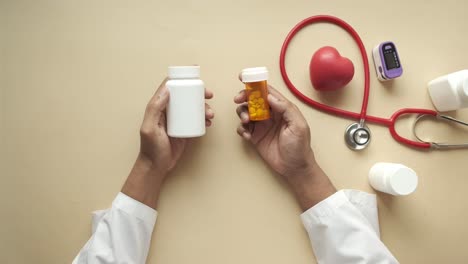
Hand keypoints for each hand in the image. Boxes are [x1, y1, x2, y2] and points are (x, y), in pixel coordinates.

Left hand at [122, 78, 213, 207]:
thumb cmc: (151, 149)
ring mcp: (177, 119)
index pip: (171, 87)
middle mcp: (168, 110)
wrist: (156, 167)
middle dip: (199, 92)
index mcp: (158, 107)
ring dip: (204, 106)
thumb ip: (155, 109)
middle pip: (185, 95)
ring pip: (193, 107)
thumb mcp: (150, 128)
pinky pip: (196, 119)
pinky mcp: (185, 128)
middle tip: (209, 95)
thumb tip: (167, 89)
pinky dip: (204, 118)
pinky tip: (209, 121)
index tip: (197, 78)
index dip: (184, 80)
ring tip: (210, 114)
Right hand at [234, 84, 334, 209]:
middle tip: (238, 100)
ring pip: (246, 112)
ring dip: (242, 114)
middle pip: (253, 100)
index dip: (255, 84)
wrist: (294, 168)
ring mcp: (262, 125)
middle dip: (244, 97)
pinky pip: (243, 128)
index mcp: (282, 108)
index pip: (267, 91)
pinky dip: (242, 130)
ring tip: (246, 122)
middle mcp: (270, 114)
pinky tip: (248, 136)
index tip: (243, 79)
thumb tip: (269, 96)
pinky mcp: (255, 136)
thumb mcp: (298, 125)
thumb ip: (286, 108)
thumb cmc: (299, 146)